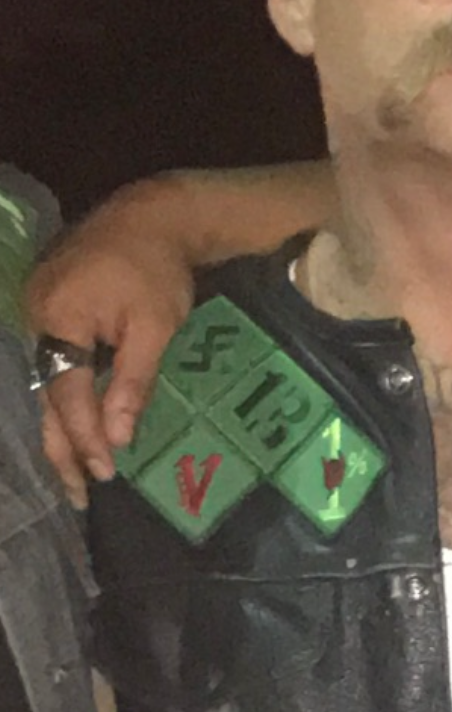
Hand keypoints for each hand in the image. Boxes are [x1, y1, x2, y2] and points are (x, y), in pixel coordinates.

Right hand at [26, 192, 195, 493]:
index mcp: (58, 317)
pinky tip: (75, 429)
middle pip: (46, 395)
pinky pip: (51, 363)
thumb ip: (132, 382)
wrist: (149, 215)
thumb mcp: (155, 328)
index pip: (68, 393)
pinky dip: (64, 399)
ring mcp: (34, 310)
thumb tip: (116, 438)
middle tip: (80, 496)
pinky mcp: (44, 308)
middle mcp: (35, 315)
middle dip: (63, 448)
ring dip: (61, 428)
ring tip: (74, 477)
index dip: (85, 437)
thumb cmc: (158, 270)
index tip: (104, 475)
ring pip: (46, 383)